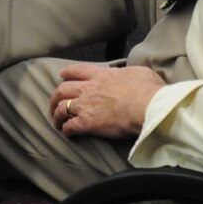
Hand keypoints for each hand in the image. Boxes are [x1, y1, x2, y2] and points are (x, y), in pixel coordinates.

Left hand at [49, 63, 164, 139]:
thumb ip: (130, 72)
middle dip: (55, 97)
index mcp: (101, 75)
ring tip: (57, 121)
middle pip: (62, 89)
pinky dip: (66, 130)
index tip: (63, 77)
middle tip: (54, 104)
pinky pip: (70, 126)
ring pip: (61, 108)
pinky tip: (67, 133)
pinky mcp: (87, 123)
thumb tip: (132, 74)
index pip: (76, 70)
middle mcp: (89, 88)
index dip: (67, 74)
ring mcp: (86, 105)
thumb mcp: (140, 72)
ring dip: (56, 115)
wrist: (147, 106)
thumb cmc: (148, 90)